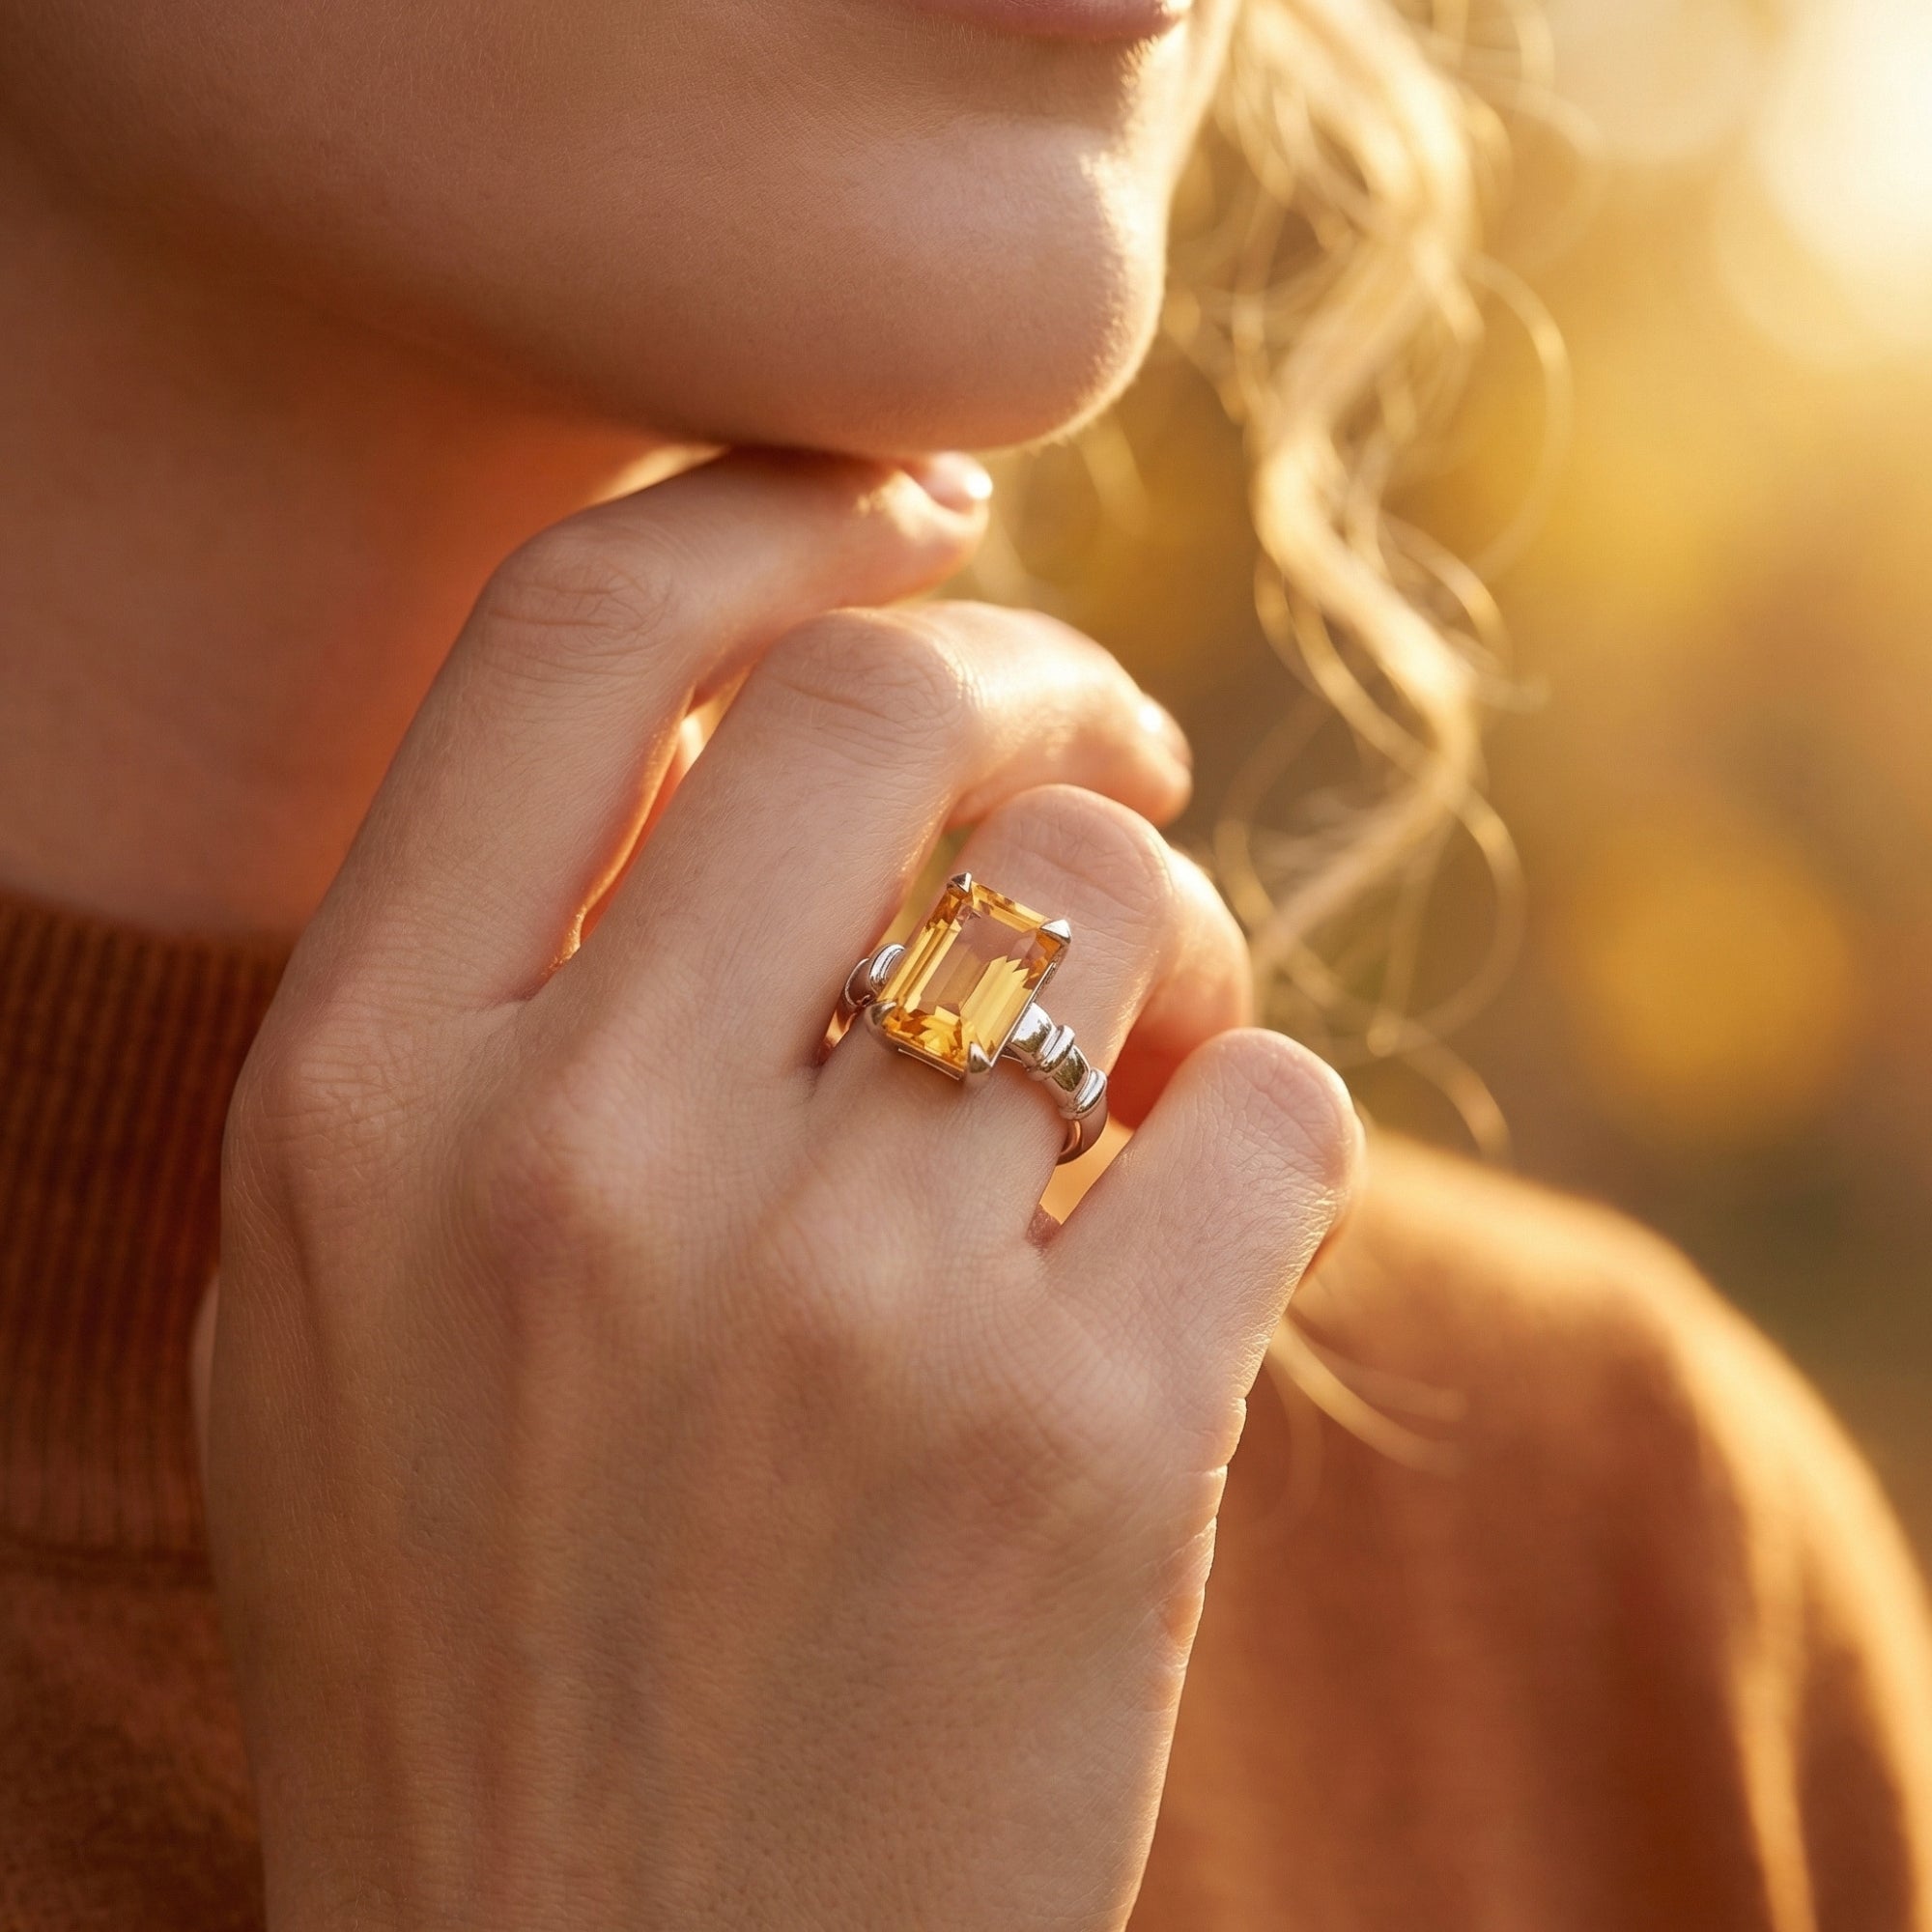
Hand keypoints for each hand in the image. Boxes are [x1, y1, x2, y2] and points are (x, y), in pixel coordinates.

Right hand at [205, 449, 1358, 1929]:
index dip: (774, 513)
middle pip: (888, 700)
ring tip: (1137, 1037)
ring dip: (1162, 923)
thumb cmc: (488, 1632)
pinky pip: (1280, 1111)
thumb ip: (501, 1003)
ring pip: (1111, 891)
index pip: (571, 635)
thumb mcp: (359, 1297)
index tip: (907, 516)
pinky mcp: (1087, 1451)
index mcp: (355, 1100)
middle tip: (1088, 744)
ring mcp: (839, 1311)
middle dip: (1034, 672)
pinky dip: (1264, 1122)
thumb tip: (748, 735)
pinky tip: (1189, 1224)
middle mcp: (575, 1168)